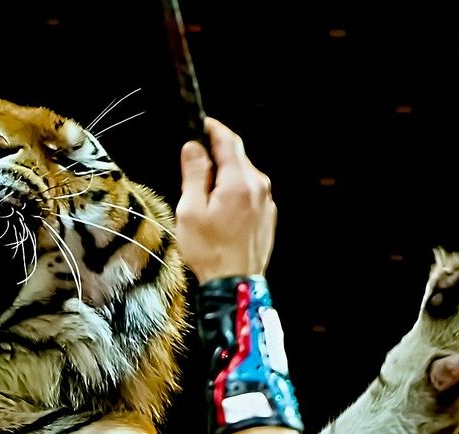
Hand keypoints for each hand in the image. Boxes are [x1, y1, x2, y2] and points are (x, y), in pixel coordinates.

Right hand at [175, 118, 276, 280]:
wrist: (235, 284)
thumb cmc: (210, 250)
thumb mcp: (191, 210)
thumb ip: (194, 174)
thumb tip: (194, 147)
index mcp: (238, 182)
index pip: (228, 141)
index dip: (213, 128)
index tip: (200, 124)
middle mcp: (258, 186)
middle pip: (236, 157)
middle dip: (215, 157)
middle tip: (193, 170)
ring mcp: (266, 201)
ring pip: (243, 175)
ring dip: (224, 177)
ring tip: (204, 200)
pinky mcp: (268, 215)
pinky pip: (249, 193)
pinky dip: (234, 193)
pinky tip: (219, 214)